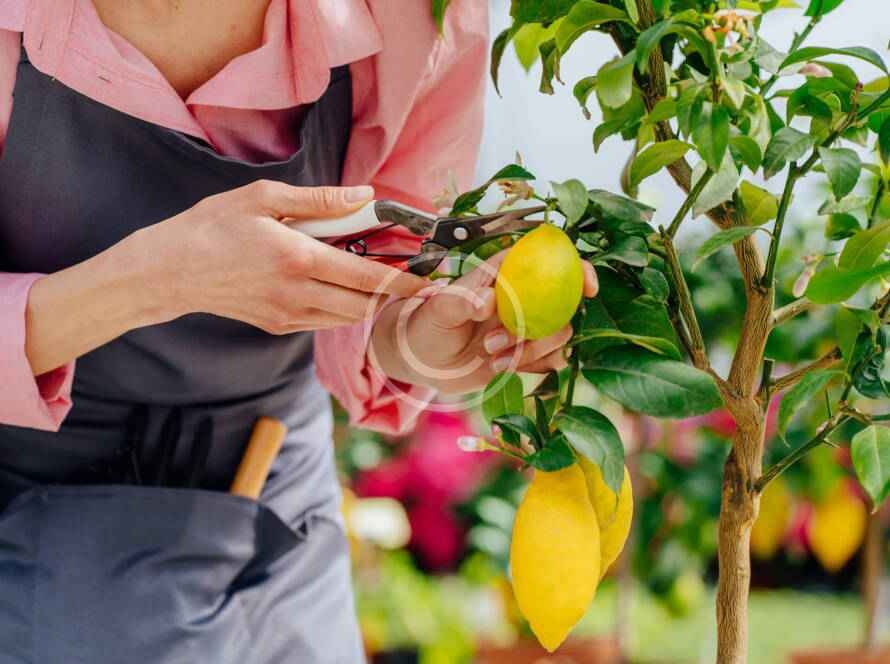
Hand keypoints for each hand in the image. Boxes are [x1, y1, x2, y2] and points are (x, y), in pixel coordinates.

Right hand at [133, 180, 427, 332]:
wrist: (170, 272)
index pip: (368, 277)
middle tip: (411, 277)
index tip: (427, 279)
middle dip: (394, 294)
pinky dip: (342, 308)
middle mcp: (298, 295)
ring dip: (369, 302)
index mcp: (299, 260)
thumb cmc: (212, 227)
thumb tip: (364, 195)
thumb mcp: (264, 198)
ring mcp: (288, 316)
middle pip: (365, 305)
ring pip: (347, 318)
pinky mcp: (278, 326)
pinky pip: (324, 321)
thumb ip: (320, 200)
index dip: (403, 280)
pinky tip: (340, 286)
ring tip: (378, 278)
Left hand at [369, 253, 597, 394]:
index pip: (551, 262)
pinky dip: (532, 367)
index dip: (577, 269)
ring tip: (490, 357)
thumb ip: (461, 299)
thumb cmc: (427, 323)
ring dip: (530, 350)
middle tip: (496, 341)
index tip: (587, 287)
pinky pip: (551, 361)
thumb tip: (487, 300)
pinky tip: (500, 368)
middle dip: (541, 327)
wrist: (421, 361)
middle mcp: (523, 297)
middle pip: (564, 304)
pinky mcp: (527, 353)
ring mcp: (528, 326)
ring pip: (559, 335)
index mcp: (506, 274)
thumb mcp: (437, 308)